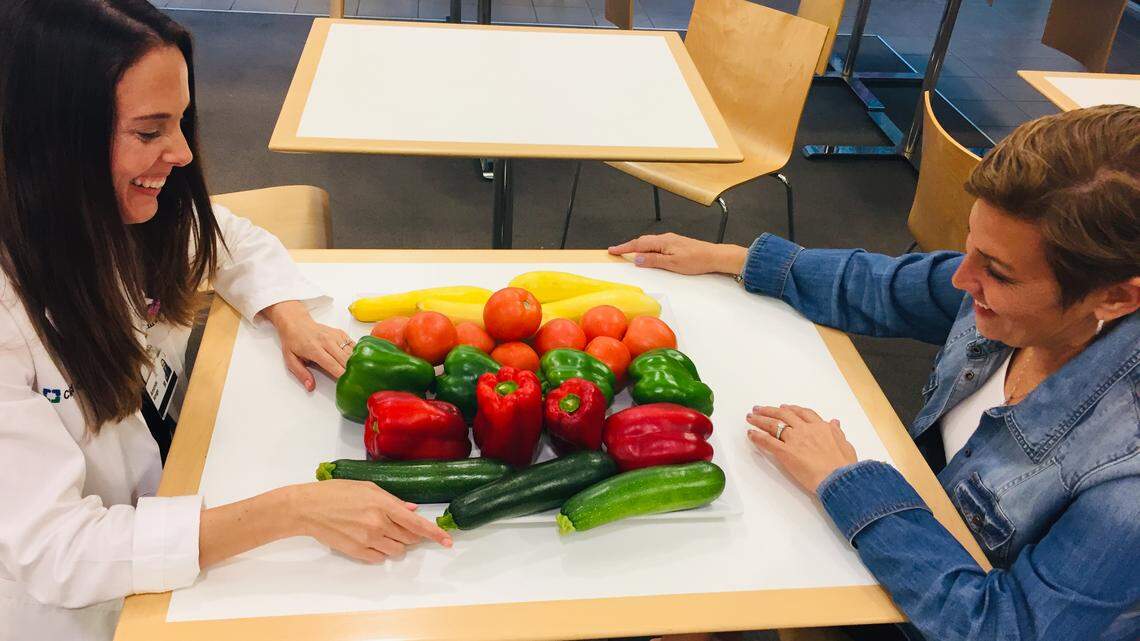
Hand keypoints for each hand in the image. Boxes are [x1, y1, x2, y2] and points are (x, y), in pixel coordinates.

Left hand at [261, 300, 353, 390]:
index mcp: (315, 349)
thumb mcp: (291, 360)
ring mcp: (336, 336)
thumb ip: (301, 374)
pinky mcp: (341, 333)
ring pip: (352, 353)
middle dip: (352, 372)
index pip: (333, 365)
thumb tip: (310, 386)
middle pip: (346, 360)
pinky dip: (357, 354)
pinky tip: (355, 361)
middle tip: (354, 381)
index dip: (342, 376)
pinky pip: (354, 345)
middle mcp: (327, 342)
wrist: (296, 323)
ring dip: (356, 364)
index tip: (346, 384)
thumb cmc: (294, 341)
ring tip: (357, 373)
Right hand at [289, 480, 452, 562]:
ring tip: (381, 531)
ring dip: (397, 543)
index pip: (416, 523)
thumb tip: (413, 509)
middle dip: (411, 535)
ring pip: (397, 550)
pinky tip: (370, 540)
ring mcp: (367, 540)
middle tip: (401, 526)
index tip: (448, 541)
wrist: (308, 508)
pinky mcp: (357, 552)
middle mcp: (378, 524)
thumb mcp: (368, 488)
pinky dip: (381, 551)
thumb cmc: (337, 493)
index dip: (434, 533)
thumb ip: (393, 500)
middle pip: (409, 538)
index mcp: (383, 505)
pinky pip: (380, 558)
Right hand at [608, 233, 747, 275]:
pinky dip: (647, 248)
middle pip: (642, 241)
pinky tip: (648, 253)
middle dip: (628, 246)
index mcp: (662, 242)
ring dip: (638, 247)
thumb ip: (653, 261)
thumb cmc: (696, 260)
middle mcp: (665, 238)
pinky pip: (656, 244)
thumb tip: (637, 259)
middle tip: (616, 251)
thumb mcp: (672, 264)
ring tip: (628, 252)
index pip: (638, 244)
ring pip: (649, 242)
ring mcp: (671, 240)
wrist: (714, 256)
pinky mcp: (676, 244)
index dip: (624, 247)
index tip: (612, 250)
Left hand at [745, 404, 857, 494]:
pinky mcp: (786, 452)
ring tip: (750, 417)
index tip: (783, 407)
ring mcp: (795, 440)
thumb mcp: (845, 444)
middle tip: (759, 409)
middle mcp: (805, 429)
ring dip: (760, 420)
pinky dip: (758, 437)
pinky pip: (768, 442)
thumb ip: (837, 432)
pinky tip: (750, 434)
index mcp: (821, 427)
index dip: (791, 409)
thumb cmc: (844, 465)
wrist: (838, 478)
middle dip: (770, 410)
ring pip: (774, 425)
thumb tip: (835, 422)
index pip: (803, 413)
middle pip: (784, 415)